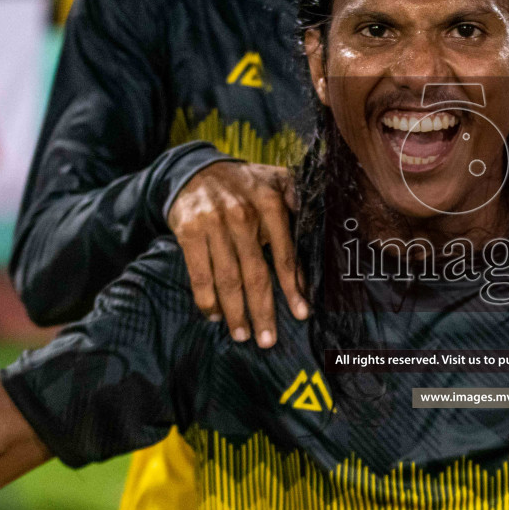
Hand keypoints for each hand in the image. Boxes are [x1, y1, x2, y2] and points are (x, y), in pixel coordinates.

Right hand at [167, 161, 306, 345]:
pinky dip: (207, 299)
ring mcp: (214, 225)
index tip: (300, 314)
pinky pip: (200, 274)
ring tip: (242, 335)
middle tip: (267, 340)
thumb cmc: (243, 183)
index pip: (284, 256)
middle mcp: (242, 216)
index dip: (293, 289)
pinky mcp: (189, 232)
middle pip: (256, 275)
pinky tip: (214, 315)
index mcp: (270, 204)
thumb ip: (298, 201)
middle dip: (263, 311)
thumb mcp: (276, 181)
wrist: (194, 169)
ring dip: (235, 312)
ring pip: (228, 279)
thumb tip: (318, 233)